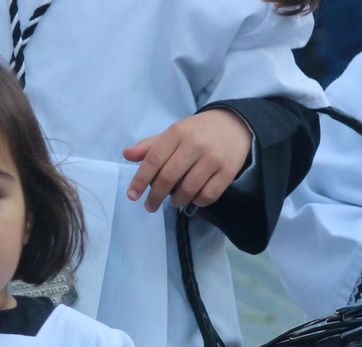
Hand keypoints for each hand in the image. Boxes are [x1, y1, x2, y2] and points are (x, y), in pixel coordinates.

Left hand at [123, 109, 253, 212]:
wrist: (234, 125)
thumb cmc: (197, 132)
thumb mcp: (173, 133)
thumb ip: (150, 146)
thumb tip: (127, 154)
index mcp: (177, 133)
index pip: (153, 159)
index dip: (140, 180)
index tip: (132, 196)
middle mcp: (194, 145)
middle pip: (168, 178)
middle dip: (155, 197)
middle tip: (150, 206)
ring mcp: (213, 158)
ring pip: (188, 190)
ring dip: (176, 201)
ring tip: (173, 202)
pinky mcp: (228, 170)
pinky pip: (208, 195)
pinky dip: (197, 202)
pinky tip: (193, 198)